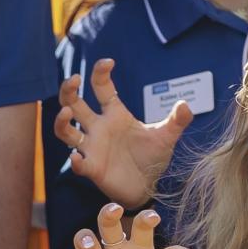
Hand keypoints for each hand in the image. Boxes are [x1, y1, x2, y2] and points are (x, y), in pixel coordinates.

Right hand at [53, 58, 192, 206]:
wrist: (151, 186)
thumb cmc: (153, 157)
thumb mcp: (167, 136)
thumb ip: (177, 120)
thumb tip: (186, 104)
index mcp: (114, 114)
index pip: (101, 87)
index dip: (100, 73)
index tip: (108, 62)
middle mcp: (98, 127)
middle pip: (74, 104)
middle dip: (69, 90)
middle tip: (73, 79)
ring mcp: (92, 148)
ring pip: (66, 131)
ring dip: (61, 122)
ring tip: (66, 113)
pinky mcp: (93, 169)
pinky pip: (79, 164)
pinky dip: (75, 161)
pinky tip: (77, 158)